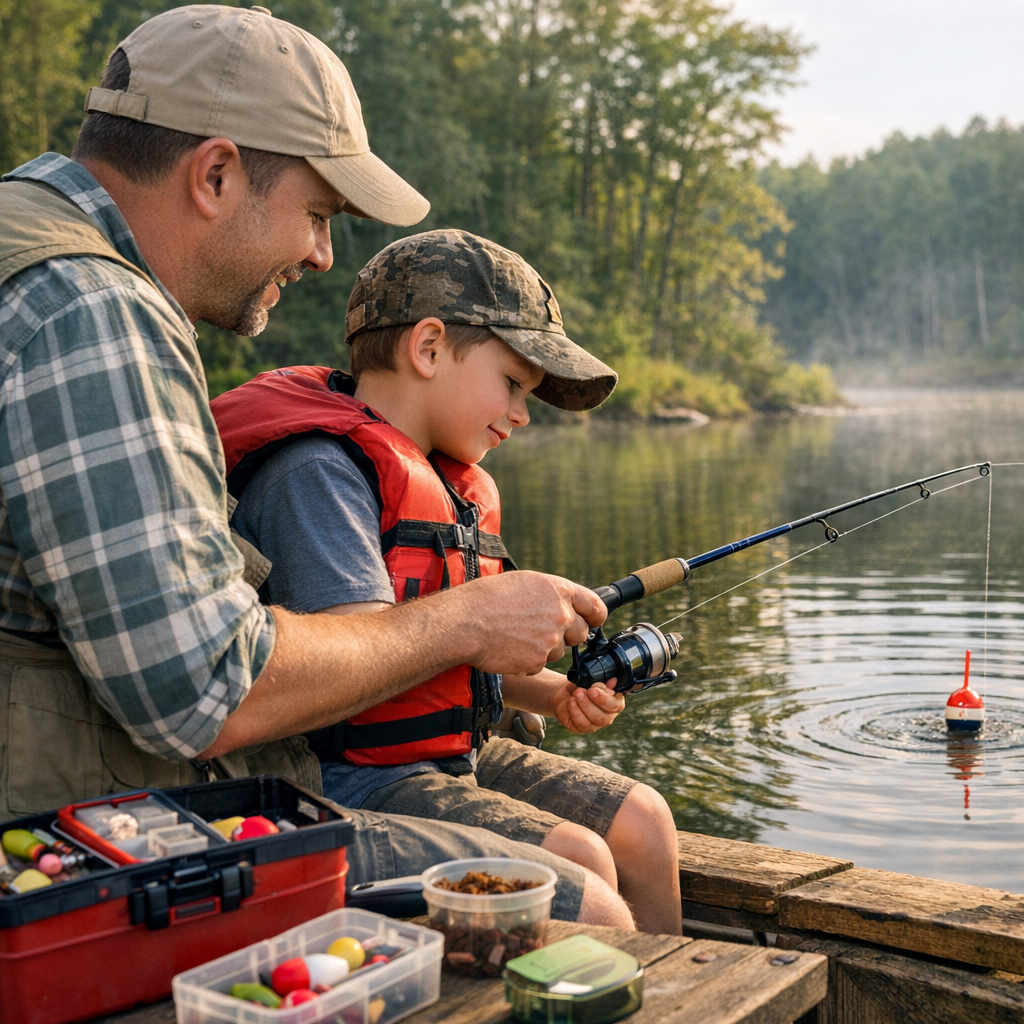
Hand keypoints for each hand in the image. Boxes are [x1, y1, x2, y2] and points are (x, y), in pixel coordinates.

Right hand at [454, 571, 606, 675]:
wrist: (465, 621)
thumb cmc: (488, 598)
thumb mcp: (524, 582)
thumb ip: (550, 594)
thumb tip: (561, 603)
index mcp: (558, 590)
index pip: (595, 605)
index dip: (595, 616)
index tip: (594, 620)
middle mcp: (560, 614)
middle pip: (581, 633)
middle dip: (567, 635)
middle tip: (543, 632)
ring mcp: (550, 639)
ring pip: (558, 650)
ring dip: (544, 648)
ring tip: (517, 637)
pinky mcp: (538, 661)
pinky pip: (540, 665)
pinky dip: (527, 661)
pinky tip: (510, 648)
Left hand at [552, 678, 624, 732]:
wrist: (567, 692)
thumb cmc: (583, 685)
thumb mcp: (590, 679)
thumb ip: (601, 681)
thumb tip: (613, 681)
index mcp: (615, 701)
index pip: (616, 705)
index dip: (604, 699)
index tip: (592, 690)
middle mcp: (608, 715)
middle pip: (604, 717)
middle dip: (590, 703)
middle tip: (579, 692)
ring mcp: (596, 724)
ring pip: (593, 721)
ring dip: (582, 706)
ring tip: (574, 695)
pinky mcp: (583, 728)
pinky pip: (581, 724)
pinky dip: (575, 712)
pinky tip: (571, 703)